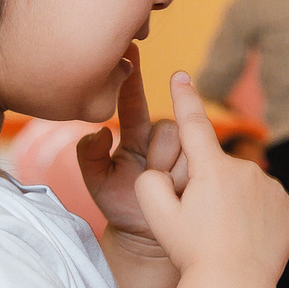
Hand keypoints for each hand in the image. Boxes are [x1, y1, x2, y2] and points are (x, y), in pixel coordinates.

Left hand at [77, 45, 183, 256]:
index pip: (133, 102)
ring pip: (185, 145)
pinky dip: (186, 178)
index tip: (131, 50)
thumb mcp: (95, 183)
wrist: (147, 237)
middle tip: (152, 176)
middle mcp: (158, 139)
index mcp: (132, 135)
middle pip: (167, 127)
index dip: (132, 78)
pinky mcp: (201, 168)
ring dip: (172, 169)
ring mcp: (181, 153)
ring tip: (164, 188)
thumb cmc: (119, 205)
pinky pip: (200, 163)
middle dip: (160, 153)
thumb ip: (87, 157)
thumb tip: (98, 131)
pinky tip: (180, 192)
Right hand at [130, 72, 288, 278]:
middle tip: (202, 227)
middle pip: (218, 171)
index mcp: (211, 169)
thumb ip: (150, 183)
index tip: (180, 74)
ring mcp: (272, 188)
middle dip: (208, 190)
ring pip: (244, 188)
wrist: (235, 286)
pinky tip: (248, 240)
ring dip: (234, 204)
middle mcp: (246, 170)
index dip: (185, 98)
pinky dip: (256, 217)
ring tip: (226, 237)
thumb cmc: (192, 253)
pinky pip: (266, 204)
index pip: (193, 124)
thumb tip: (162, 170)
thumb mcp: (156, 218)